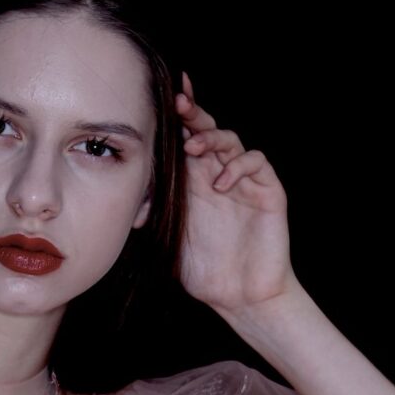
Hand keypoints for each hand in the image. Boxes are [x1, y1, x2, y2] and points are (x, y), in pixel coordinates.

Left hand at [175, 70, 298, 316]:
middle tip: (178, 104)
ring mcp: (245, 182)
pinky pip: (256, 163)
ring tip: (193, 149)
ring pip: (231, 141)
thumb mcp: (170, 238)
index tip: (160, 98)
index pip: (185, 141)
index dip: (177, 119)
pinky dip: (238, 165)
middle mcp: (218, 176)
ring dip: (211, 139)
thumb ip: (153, 214)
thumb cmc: (205, 271)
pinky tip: (221, 183)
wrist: (240, 297)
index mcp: (194, 183)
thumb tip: (126, 197)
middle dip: (193, 115)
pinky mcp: (268, 192)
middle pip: (208, 131)